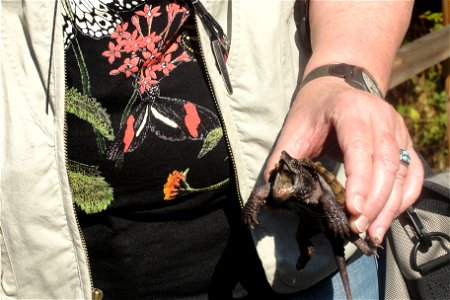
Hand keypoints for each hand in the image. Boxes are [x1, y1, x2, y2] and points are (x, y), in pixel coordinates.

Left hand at [266, 77, 423, 243]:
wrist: (336, 87)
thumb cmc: (313, 109)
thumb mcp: (294, 128)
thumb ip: (283, 157)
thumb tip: (273, 194)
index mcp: (351, 109)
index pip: (360, 147)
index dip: (359, 181)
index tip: (352, 211)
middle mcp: (381, 117)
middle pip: (387, 164)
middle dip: (374, 201)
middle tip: (357, 228)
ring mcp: (398, 129)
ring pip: (403, 171)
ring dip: (390, 206)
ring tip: (372, 233)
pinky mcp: (405, 142)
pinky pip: (413, 172)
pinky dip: (405, 197)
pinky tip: (389, 217)